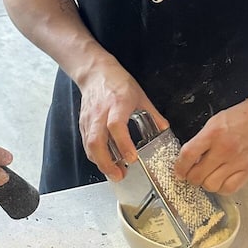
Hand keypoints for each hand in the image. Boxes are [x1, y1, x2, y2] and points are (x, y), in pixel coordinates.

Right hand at [77, 62, 168, 181]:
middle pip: (97, 141)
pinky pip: (86, 143)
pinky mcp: (83, 123)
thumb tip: (163, 129)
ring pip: (89, 144)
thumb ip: (153, 114)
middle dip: (107, 162)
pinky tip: (104, 162)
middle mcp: (101, 112)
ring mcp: (90, 118)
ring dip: (100, 162)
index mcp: (117, 103)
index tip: (131, 158)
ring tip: (113, 173)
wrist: (95, 72)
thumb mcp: (140, 95)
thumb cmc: (117, 82)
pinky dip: (95, 155)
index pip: (116, 126)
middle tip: (119, 175)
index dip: (123, 144)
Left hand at [174, 96, 247, 193]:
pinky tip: (220, 180)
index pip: (188, 155)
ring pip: (211, 185)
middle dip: (191, 177)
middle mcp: (224, 149)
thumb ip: (201, 140)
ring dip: (205, 183)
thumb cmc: (240, 117)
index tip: (178, 172)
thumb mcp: (214, 122)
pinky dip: (221, 188)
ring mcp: (237, 162)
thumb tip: (188, 160)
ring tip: (207, 176)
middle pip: (197, 175)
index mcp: (213, 133)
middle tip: (192, 174)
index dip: (179, 167)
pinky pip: (229, 189)